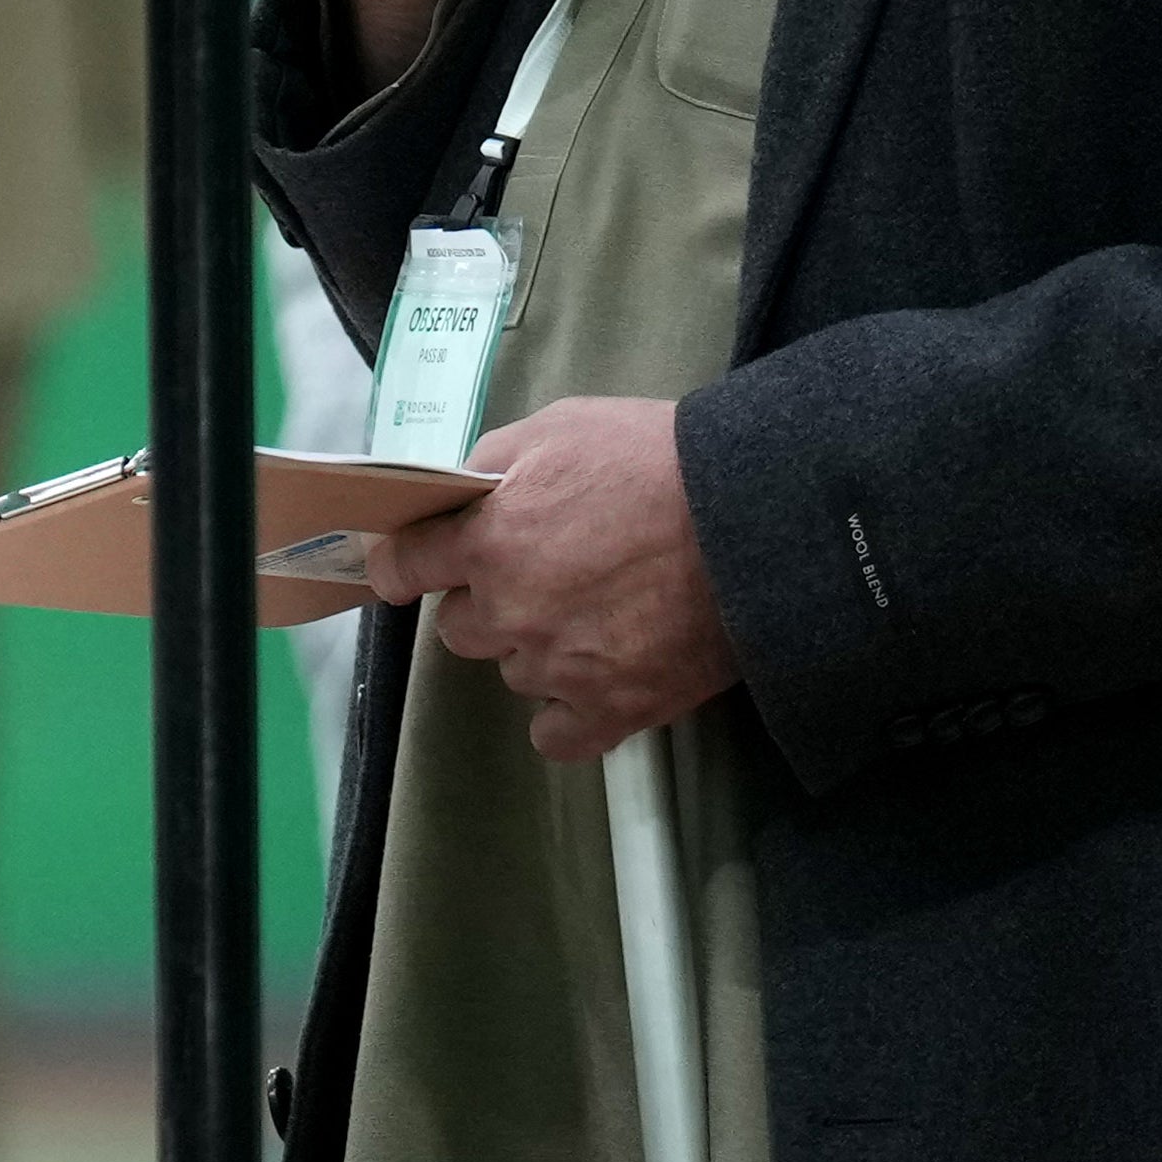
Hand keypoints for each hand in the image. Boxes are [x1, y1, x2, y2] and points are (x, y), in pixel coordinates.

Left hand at [378, 396, 736, 761]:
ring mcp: (558, 667)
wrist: (756, 521)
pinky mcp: (612, 709)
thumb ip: (494, 460)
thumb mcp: (564, 426)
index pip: (406, 565)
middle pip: (461, 627)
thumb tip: (455, 492)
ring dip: (537, 650)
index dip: (405, 564)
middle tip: (548, 575)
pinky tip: (593, 683)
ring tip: (597, 615)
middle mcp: (510, 611)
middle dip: (490, 602)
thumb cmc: (660, 460)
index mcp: (489, 540)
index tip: (411, 569)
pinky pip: (556, 736)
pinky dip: (568, 716)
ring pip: (513, 672)